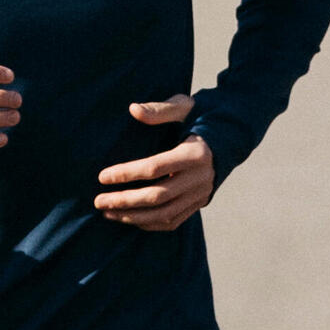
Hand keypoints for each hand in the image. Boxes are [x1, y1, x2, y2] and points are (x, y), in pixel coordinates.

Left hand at [96, 93, 215, 233]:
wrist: (232, 137)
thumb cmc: (201, 117)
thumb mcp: (183, 106)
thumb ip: (159, 109)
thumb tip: (133, 109)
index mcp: (194, 153)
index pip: (155, 168)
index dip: (127, 174)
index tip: (102, 177)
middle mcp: (199, 178)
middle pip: (157, 196)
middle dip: (125, 201)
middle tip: (98, 201)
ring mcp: (200, 194)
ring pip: (164, 214)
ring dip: (133, 217)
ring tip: (108, 213)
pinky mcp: (199, 203)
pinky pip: (173, 220)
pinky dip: (150, 224)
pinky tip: (129, 219)